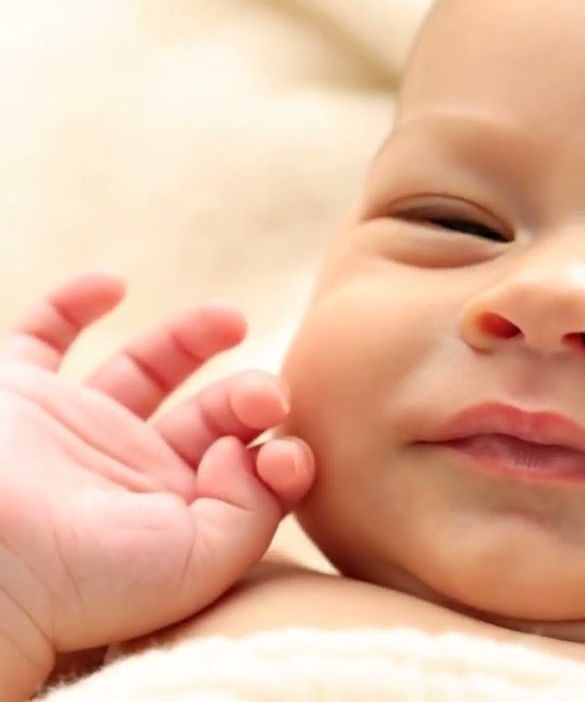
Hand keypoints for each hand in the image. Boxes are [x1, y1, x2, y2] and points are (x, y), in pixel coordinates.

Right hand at [0, 273, 313, 682]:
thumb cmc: (87, 576)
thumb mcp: (201, 561)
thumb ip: (253, 507)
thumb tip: (252, 450)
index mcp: (174, 516)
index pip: (248, 471)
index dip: (282, 456)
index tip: (283, 455)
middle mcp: (125, 473)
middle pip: (210, 417)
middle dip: (251, 397)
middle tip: (266, 394)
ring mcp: (72, 431)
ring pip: (143, 370)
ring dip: (191, 338)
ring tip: (235, 319)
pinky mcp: (15, 396)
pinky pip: (41, 336)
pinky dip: (74, 303)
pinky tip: (116, 284)